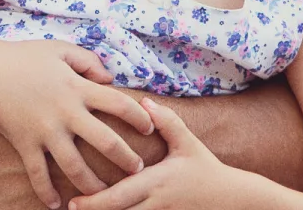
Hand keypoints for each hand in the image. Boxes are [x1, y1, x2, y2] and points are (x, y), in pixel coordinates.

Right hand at [0, 41, 155, 208]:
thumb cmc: (24, 57)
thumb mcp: (60, 49)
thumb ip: (88, 61)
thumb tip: (109, 78)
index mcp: (77, 88)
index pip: (118, 104)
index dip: (138, 118)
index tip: (149, 129)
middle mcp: (66, 113)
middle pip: (105, 142)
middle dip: (126, 159)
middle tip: (138, 170)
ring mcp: (45, 131)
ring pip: (76, 167)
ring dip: (94, 184)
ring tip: (106, 195)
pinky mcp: (25, 144)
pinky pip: (38, 174)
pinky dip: (47, 193)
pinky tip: (56, 206)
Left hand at [67, 100, 245, 209]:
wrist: (233, 200)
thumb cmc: (206, 169)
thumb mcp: (188, 143)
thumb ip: (167, 122)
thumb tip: (145, 102)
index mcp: (157, 182)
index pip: (120, 196)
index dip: (95, 202)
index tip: (73, 202)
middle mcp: (156, 203)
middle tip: (69, 208)